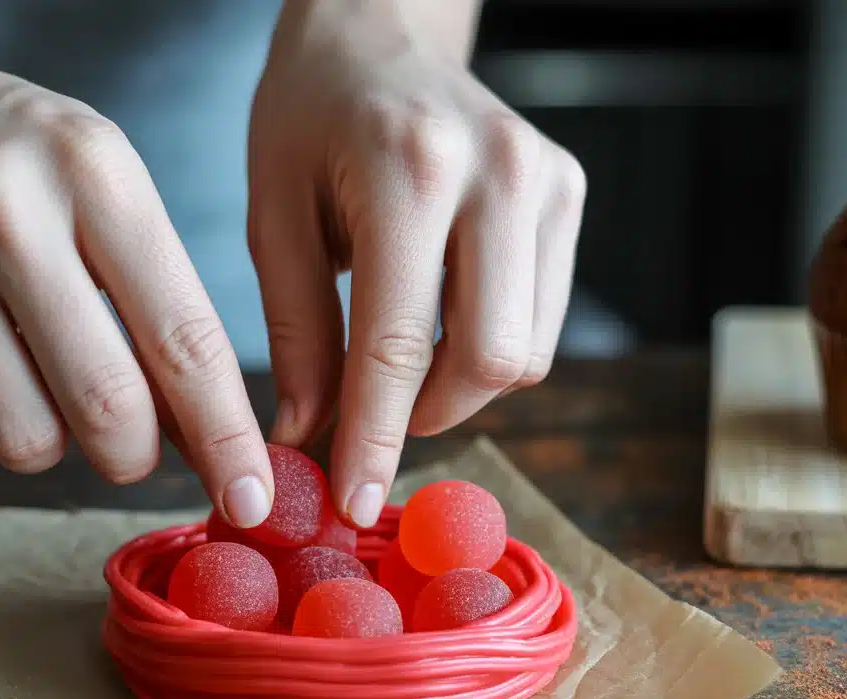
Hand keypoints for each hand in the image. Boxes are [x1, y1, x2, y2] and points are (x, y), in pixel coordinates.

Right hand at [0, 55, 275, 526]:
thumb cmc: (24, 165)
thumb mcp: (111, 194)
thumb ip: (164, 307)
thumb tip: (213, 443)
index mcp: (96, 174)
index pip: (184, 337)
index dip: (226, 435)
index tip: (251, 500)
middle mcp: (5, 208)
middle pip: (105, 406)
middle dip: (135, 457)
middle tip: (131, 444)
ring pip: (21, 437)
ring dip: (49, 442)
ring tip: (38, 380)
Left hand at [249, 0, 586, 526]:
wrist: (381, 31)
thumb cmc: (312, 116)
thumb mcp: (275, 216)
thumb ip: (295, 331)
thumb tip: (305, 439)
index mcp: (411, 168)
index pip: (400, 343)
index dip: (377, 439)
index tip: (356, 504)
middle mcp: (500, 170)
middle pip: (492, 359)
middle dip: (428, 415)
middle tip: (372, 418)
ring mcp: (548, 180)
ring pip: (527, 352)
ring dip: (460, 384)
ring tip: (402, 355)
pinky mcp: (571, 193)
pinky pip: (544, 321)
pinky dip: (491, 346)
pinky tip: (444, 315)